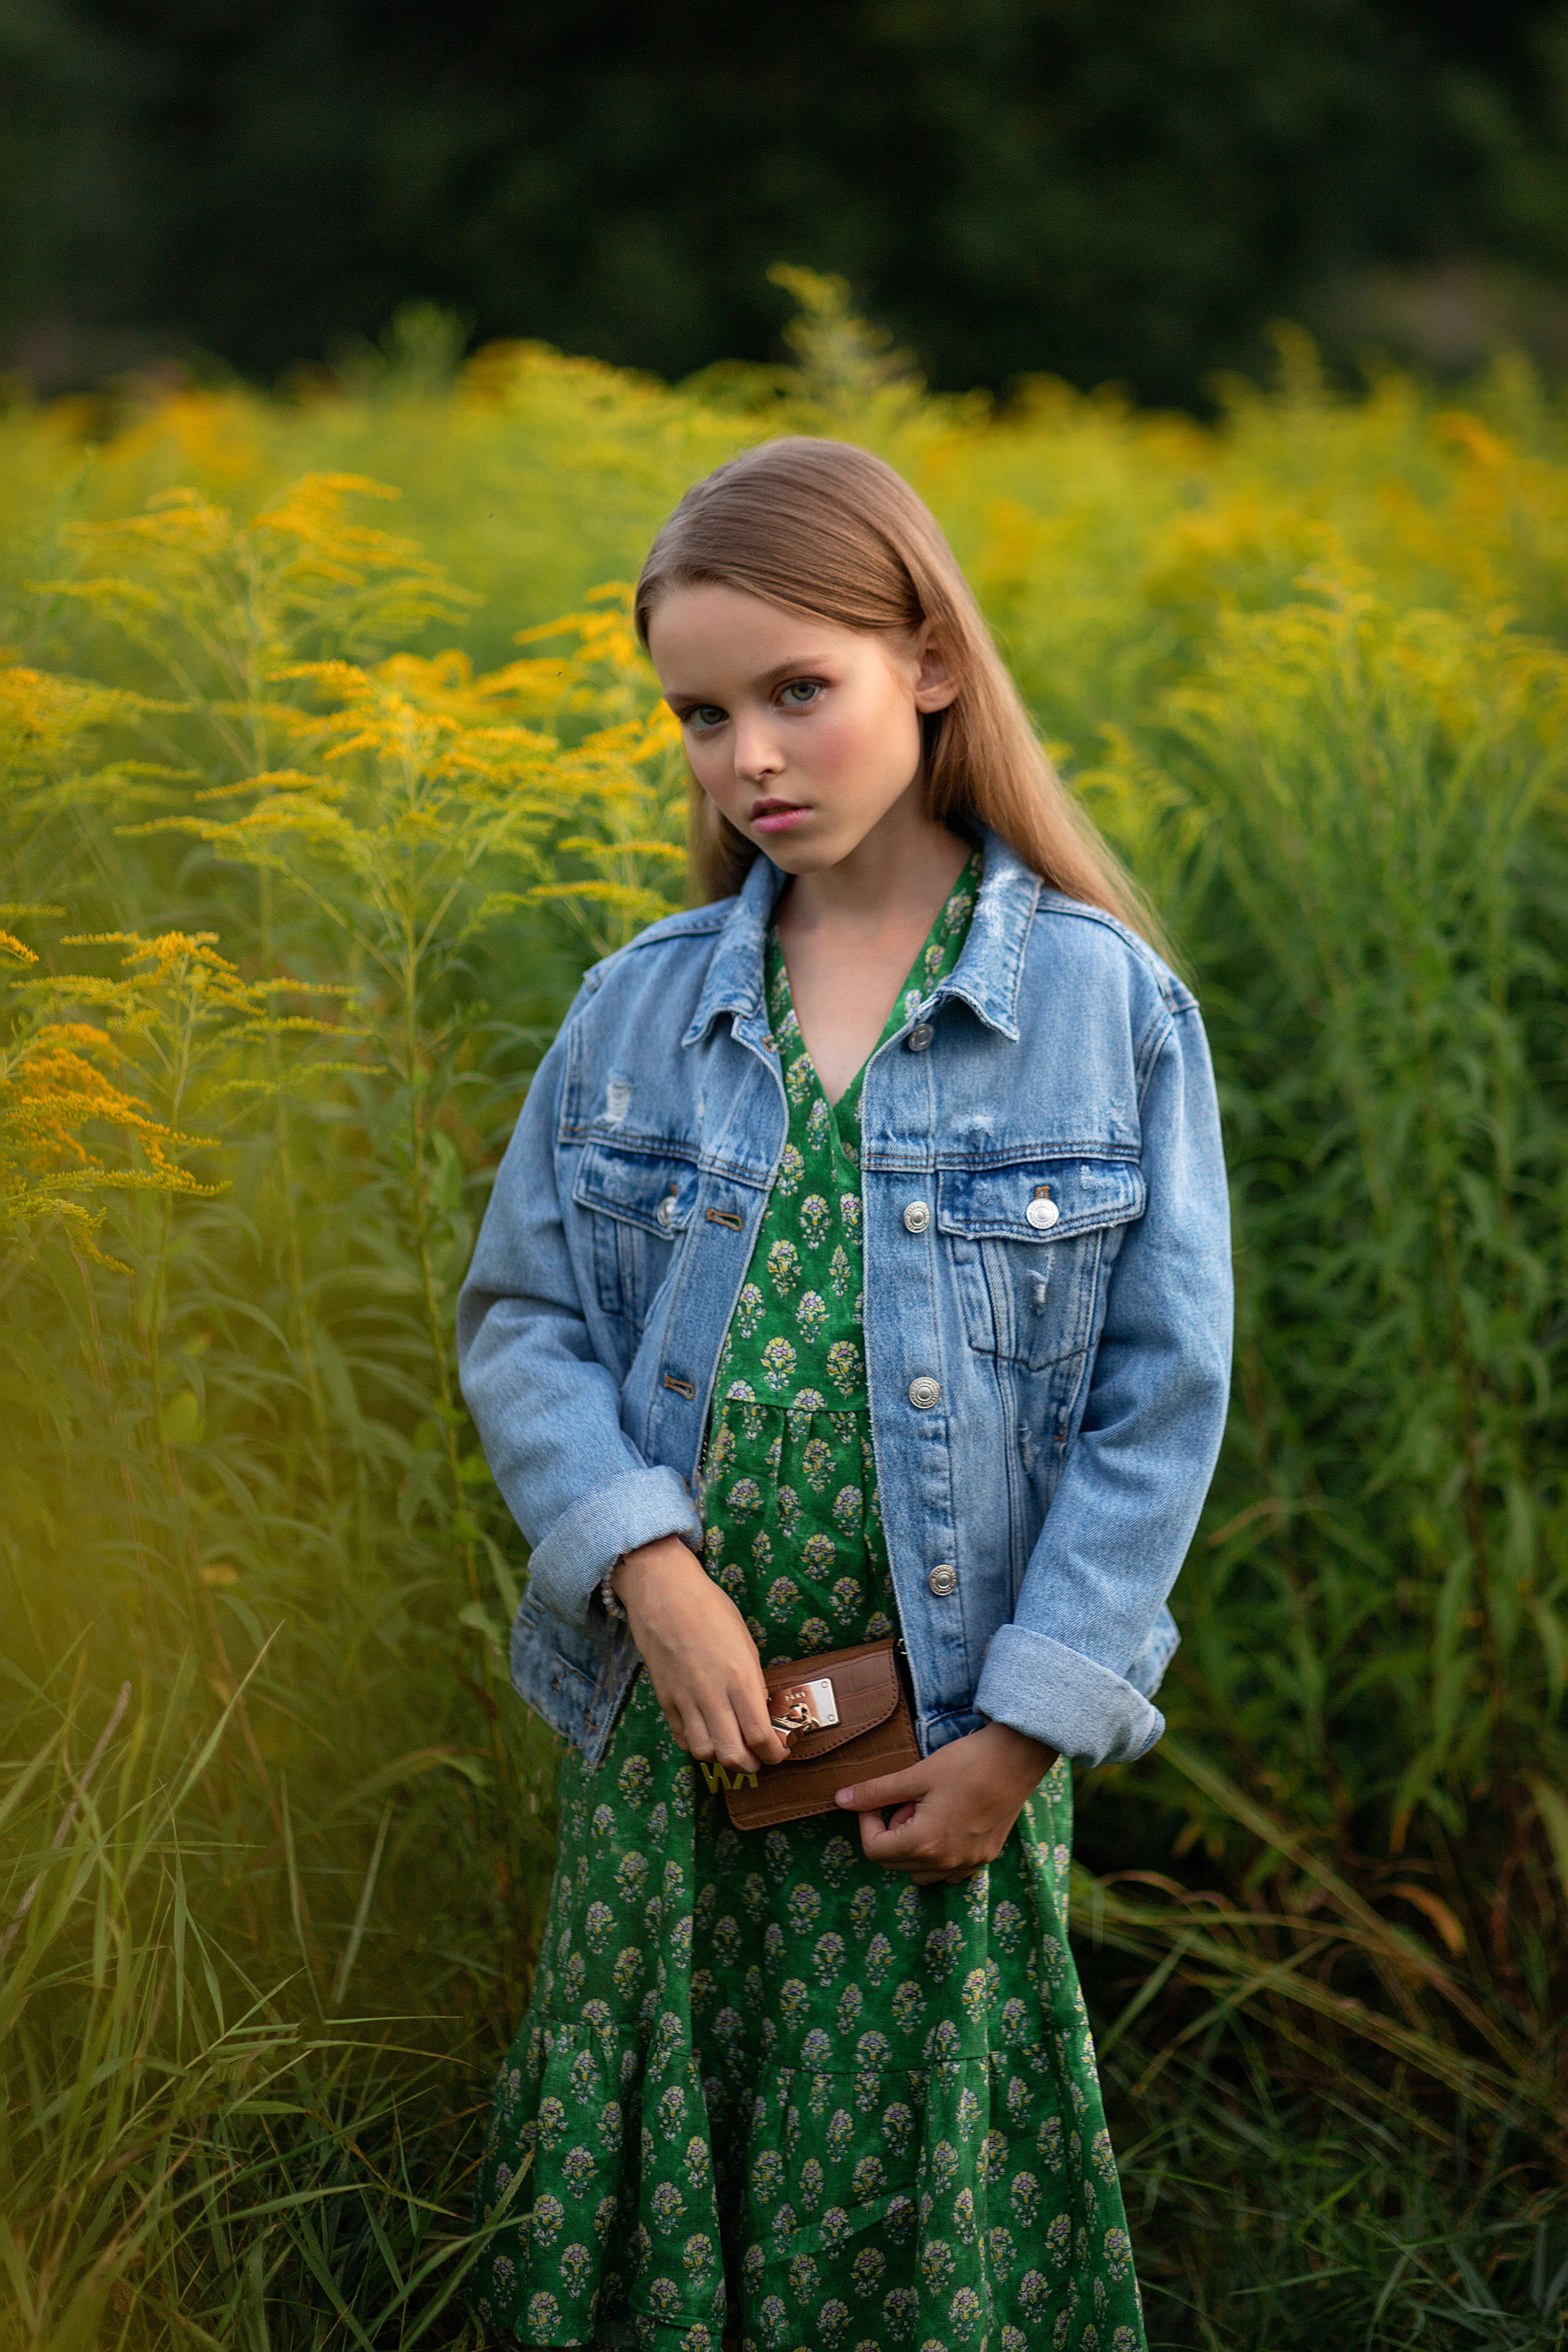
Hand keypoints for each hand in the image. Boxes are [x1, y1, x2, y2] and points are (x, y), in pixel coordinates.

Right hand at [612, 1536, 788, 1775]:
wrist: (664, 1594)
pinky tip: (707, 1732)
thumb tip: (758, 1714)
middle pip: (731, 1755)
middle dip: (750, 1765)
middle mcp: (712, 1694)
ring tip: (731, 1746)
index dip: (775, 1753)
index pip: (760, 1735)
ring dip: (721, 1757)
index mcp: (739, 1677)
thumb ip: (752, 1682)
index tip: (781, 1751)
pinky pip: (682, 1737)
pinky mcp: (664, 1699)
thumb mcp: (745, 1642)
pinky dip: (697, 1743)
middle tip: (758, 1759)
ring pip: (704, 1752)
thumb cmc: (712, 1610)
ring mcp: (684, 1699)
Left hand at [834, 1721, 1056, 1883]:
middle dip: (891, 1832)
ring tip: (926, 1810)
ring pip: (921, 1872)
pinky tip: (946, 1821)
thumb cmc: (965, 1763)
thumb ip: (876, 1792)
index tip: (878, 1799)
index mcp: (924, 1844)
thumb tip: (840, 1800)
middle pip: (895, 1863)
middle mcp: (946, 1863)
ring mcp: (968, 1864)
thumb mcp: (916, 1775)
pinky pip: (949, 1871)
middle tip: (907, 1799)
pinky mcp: (985, 1858)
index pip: (874, 1851)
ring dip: (912, 1846)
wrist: (1016, 1759)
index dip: (867, 1822)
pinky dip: (938, 1854)